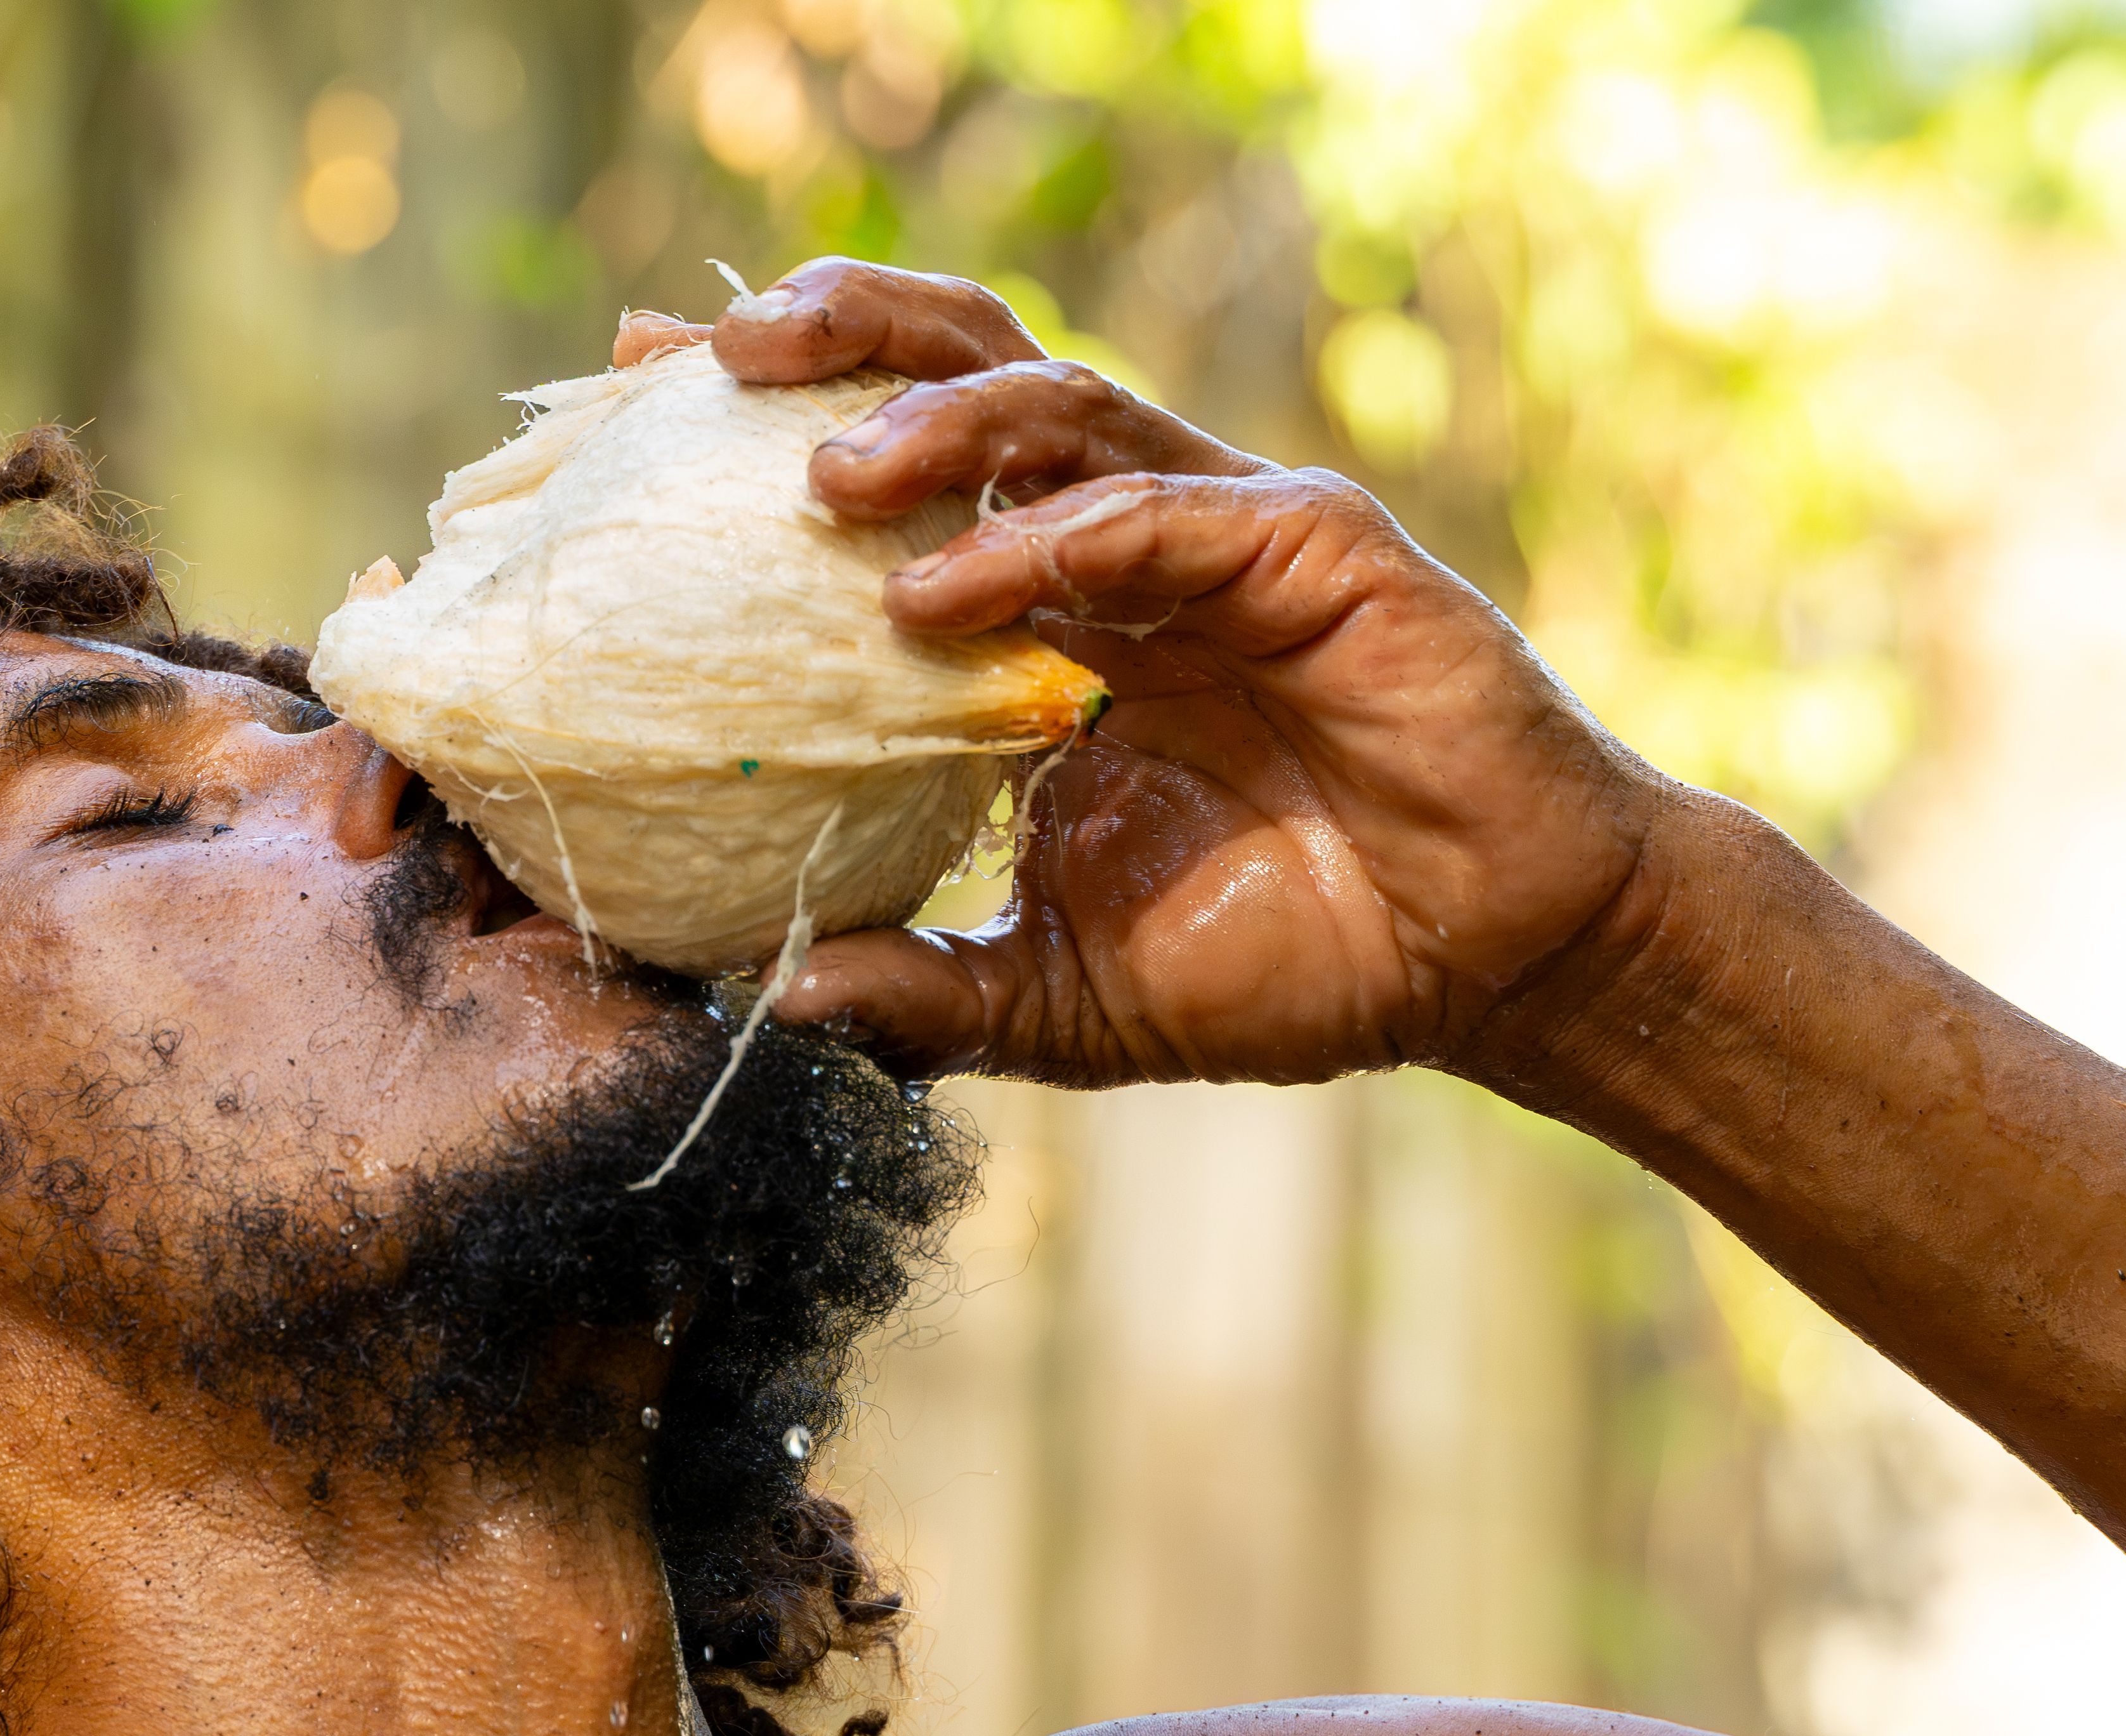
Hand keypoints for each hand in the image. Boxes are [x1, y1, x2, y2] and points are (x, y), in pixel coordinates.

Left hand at [617, 264, 1682, 1086]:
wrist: (1483, 965)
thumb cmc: (1290, 959)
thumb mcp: (1059, 997)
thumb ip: (921, 995)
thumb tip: (768, 1002)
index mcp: (1053, 619)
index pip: (899, 476)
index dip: (778, 423)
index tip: (642, 404)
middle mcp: (1122, 546)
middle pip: (962, 376)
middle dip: (832, 342)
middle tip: (700, 359)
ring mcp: (1220, 531)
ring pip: (1054, 404)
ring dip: (927, 424)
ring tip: (821, 477)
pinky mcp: (1315, 546)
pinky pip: (1158, 510)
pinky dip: (1047, 535)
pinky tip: (945, 588)